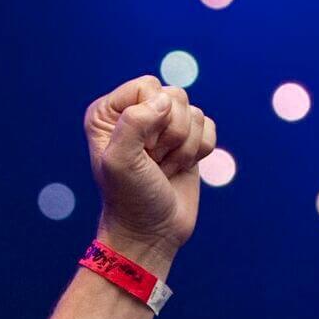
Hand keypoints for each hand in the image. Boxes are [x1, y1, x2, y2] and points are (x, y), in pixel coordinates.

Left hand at [84, 76, 215, 259]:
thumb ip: (134, 122)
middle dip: (170, 135)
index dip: (152, 118)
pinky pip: (210, 127)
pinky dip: (200, 152)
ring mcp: (162, 126)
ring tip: (163, 169)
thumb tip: (165, 100)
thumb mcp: (120, 161)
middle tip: (152, 162)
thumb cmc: (130, 198)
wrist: (151, 233)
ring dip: (184, 149)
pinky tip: (179, 169)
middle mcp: (135, 113)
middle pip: (175, 96)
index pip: (147, 86)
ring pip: (195, 113)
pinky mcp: (187, 140)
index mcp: (109, 112)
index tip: (140, 151)